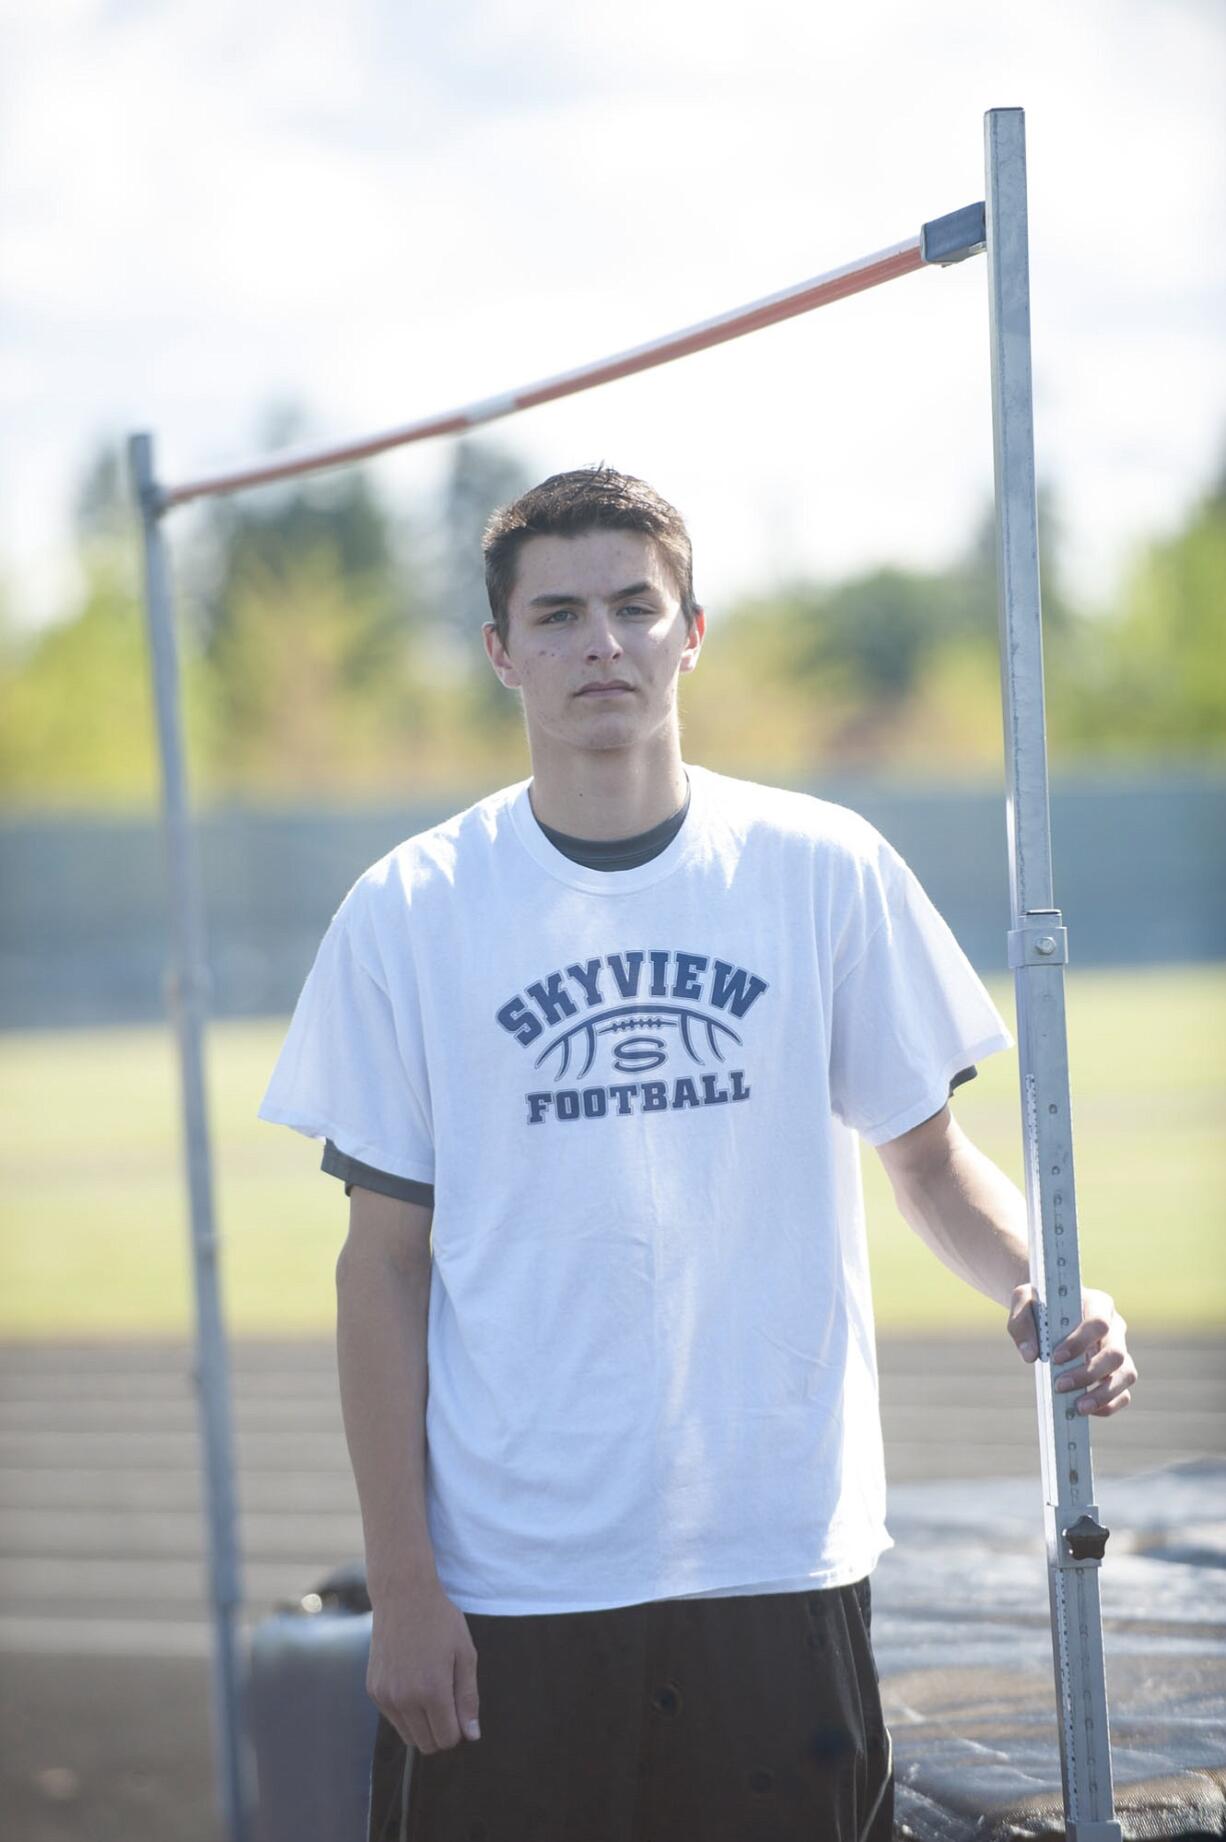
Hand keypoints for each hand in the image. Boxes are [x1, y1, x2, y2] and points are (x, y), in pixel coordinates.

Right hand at [367, 1577, 480, 1753]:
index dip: (458, 1730)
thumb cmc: (440, 1621)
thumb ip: (469, 1698)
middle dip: (441, 1731)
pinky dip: (405, 1711)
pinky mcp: (373, 1690)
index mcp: (432, 1691)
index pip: (447, 1739)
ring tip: (430, 1691)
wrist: (403, 1595)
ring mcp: (385, 1696)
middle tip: (447, 1700)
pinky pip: (393, 1719)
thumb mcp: (465, 1654)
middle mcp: (405, 1699)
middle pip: (426, 1744)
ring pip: (408, 1736)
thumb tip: (472, 1735)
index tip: (460, 1709)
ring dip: (422, 1725)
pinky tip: (412, 1683)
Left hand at [1007, 1283, 1136, 1416]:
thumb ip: (1021, 1322)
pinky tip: (1084, 1410)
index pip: (1099, 1323)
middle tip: (1060, 1385)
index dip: (1080, 1342)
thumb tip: (1031, 1355)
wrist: (1048, 1310)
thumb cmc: (1039, 1304)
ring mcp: (1119, 1350)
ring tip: (1077, 1407)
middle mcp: (1115, 1327)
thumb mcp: (1023, 1300)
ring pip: (1126, 1375)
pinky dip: (1108, 1405)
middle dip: (1089, 1373)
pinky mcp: (1117, 1372)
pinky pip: (1123, 1393)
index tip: (1055, 1358)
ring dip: (1103, 1394)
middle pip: (1116, 1353)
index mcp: (1097, 1303)